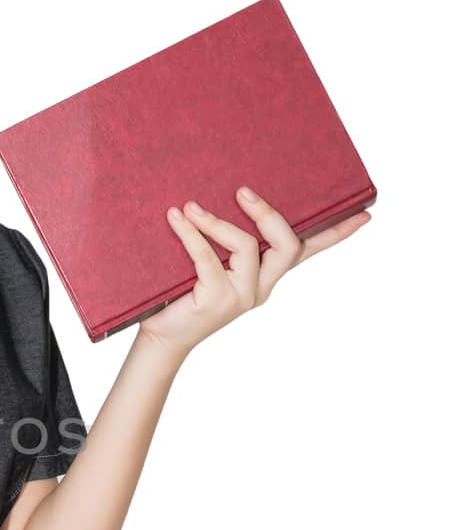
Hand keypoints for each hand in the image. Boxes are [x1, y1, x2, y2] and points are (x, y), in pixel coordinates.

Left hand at [137, 185, 372, 362]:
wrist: (163, 337)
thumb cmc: (183, 295)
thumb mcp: (210, 263)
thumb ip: (222, 239)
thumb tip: (216, 194)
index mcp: (266, 276)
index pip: (308, 252)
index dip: (337, 234)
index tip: (366, 215)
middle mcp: (260, 287)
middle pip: (288, 245)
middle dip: (269, 215)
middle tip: (244, 192)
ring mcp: (241, 296)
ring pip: (248, 248)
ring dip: (218, 223)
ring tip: (191, 207)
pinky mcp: (216, 301)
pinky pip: (207, 259)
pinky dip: (191, 236)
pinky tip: (176, 219)